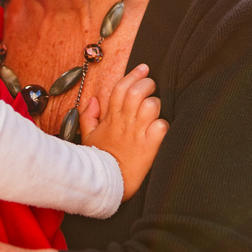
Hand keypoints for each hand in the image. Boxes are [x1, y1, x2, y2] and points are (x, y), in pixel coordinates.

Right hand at [79, 64, 168, 200]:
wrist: (107, 184)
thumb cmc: (99, 159)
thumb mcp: (87, 136)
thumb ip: (88, 116)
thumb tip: (93, 100)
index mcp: (111, 118)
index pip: (121, 88)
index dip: (134, 75)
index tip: (144, 68)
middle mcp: (125, 122)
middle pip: (137, 92)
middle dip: (147, 85)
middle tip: (151, 87)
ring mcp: (137, 134)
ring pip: (151, 106)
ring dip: (156, 105)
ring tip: (154, 111)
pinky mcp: (149, 147)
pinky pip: (161, 127)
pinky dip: (163, 126)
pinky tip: (160, 130)